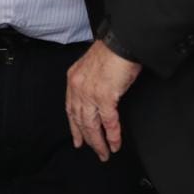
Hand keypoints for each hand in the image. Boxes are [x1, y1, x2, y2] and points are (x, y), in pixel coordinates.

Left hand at [65, 39, 140, 160]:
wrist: (122, 41)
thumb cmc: (112, 50)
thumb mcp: (92, 65)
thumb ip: (90, 81)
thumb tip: (98, 97)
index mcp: (74, 79)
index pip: (71, 109)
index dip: (74, 127)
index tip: (77, 140)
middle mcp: (78, 87)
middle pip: (80, 120)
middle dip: (88, 139)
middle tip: (96, 151)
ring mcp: (91, 93)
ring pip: (92, 125)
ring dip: (98, 142)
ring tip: (104, 153)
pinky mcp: (105, 96)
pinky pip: (109, 122)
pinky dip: (112, 135)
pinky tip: (115, 144)